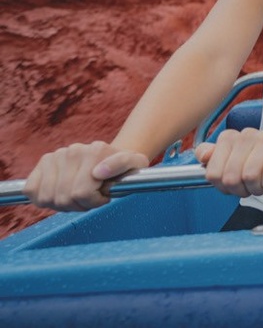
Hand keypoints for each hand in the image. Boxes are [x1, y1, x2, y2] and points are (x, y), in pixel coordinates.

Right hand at [23, 141, 148, 211]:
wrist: (111, 157)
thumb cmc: (125, 168)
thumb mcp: (136, 164)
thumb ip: (123, 165)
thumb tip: (98, 172)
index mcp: (96, 151)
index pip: (81, 193)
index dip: (93, 202)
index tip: (103, 196)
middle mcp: (74, 150)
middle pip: (64, 198)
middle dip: (79, 205)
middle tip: (91, 198)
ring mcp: (56, 155)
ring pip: (47, 198)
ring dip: (63, 204)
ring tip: (78, 195)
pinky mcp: (43, 162)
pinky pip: (32, 190)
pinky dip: (44, 199)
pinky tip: (60, 193)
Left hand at [194, 128, 262, 197]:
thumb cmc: (259, 165)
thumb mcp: (232, 165)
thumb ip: (212, 159)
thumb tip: (203, 156)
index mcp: (228, 138)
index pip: (213, 173)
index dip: (223, 187)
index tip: (233, 186)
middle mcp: (245, 134)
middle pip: (231, 177)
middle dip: (241, 190)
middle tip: (250, 188)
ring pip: (250, 174)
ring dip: (257, 188)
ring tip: (262, 184)